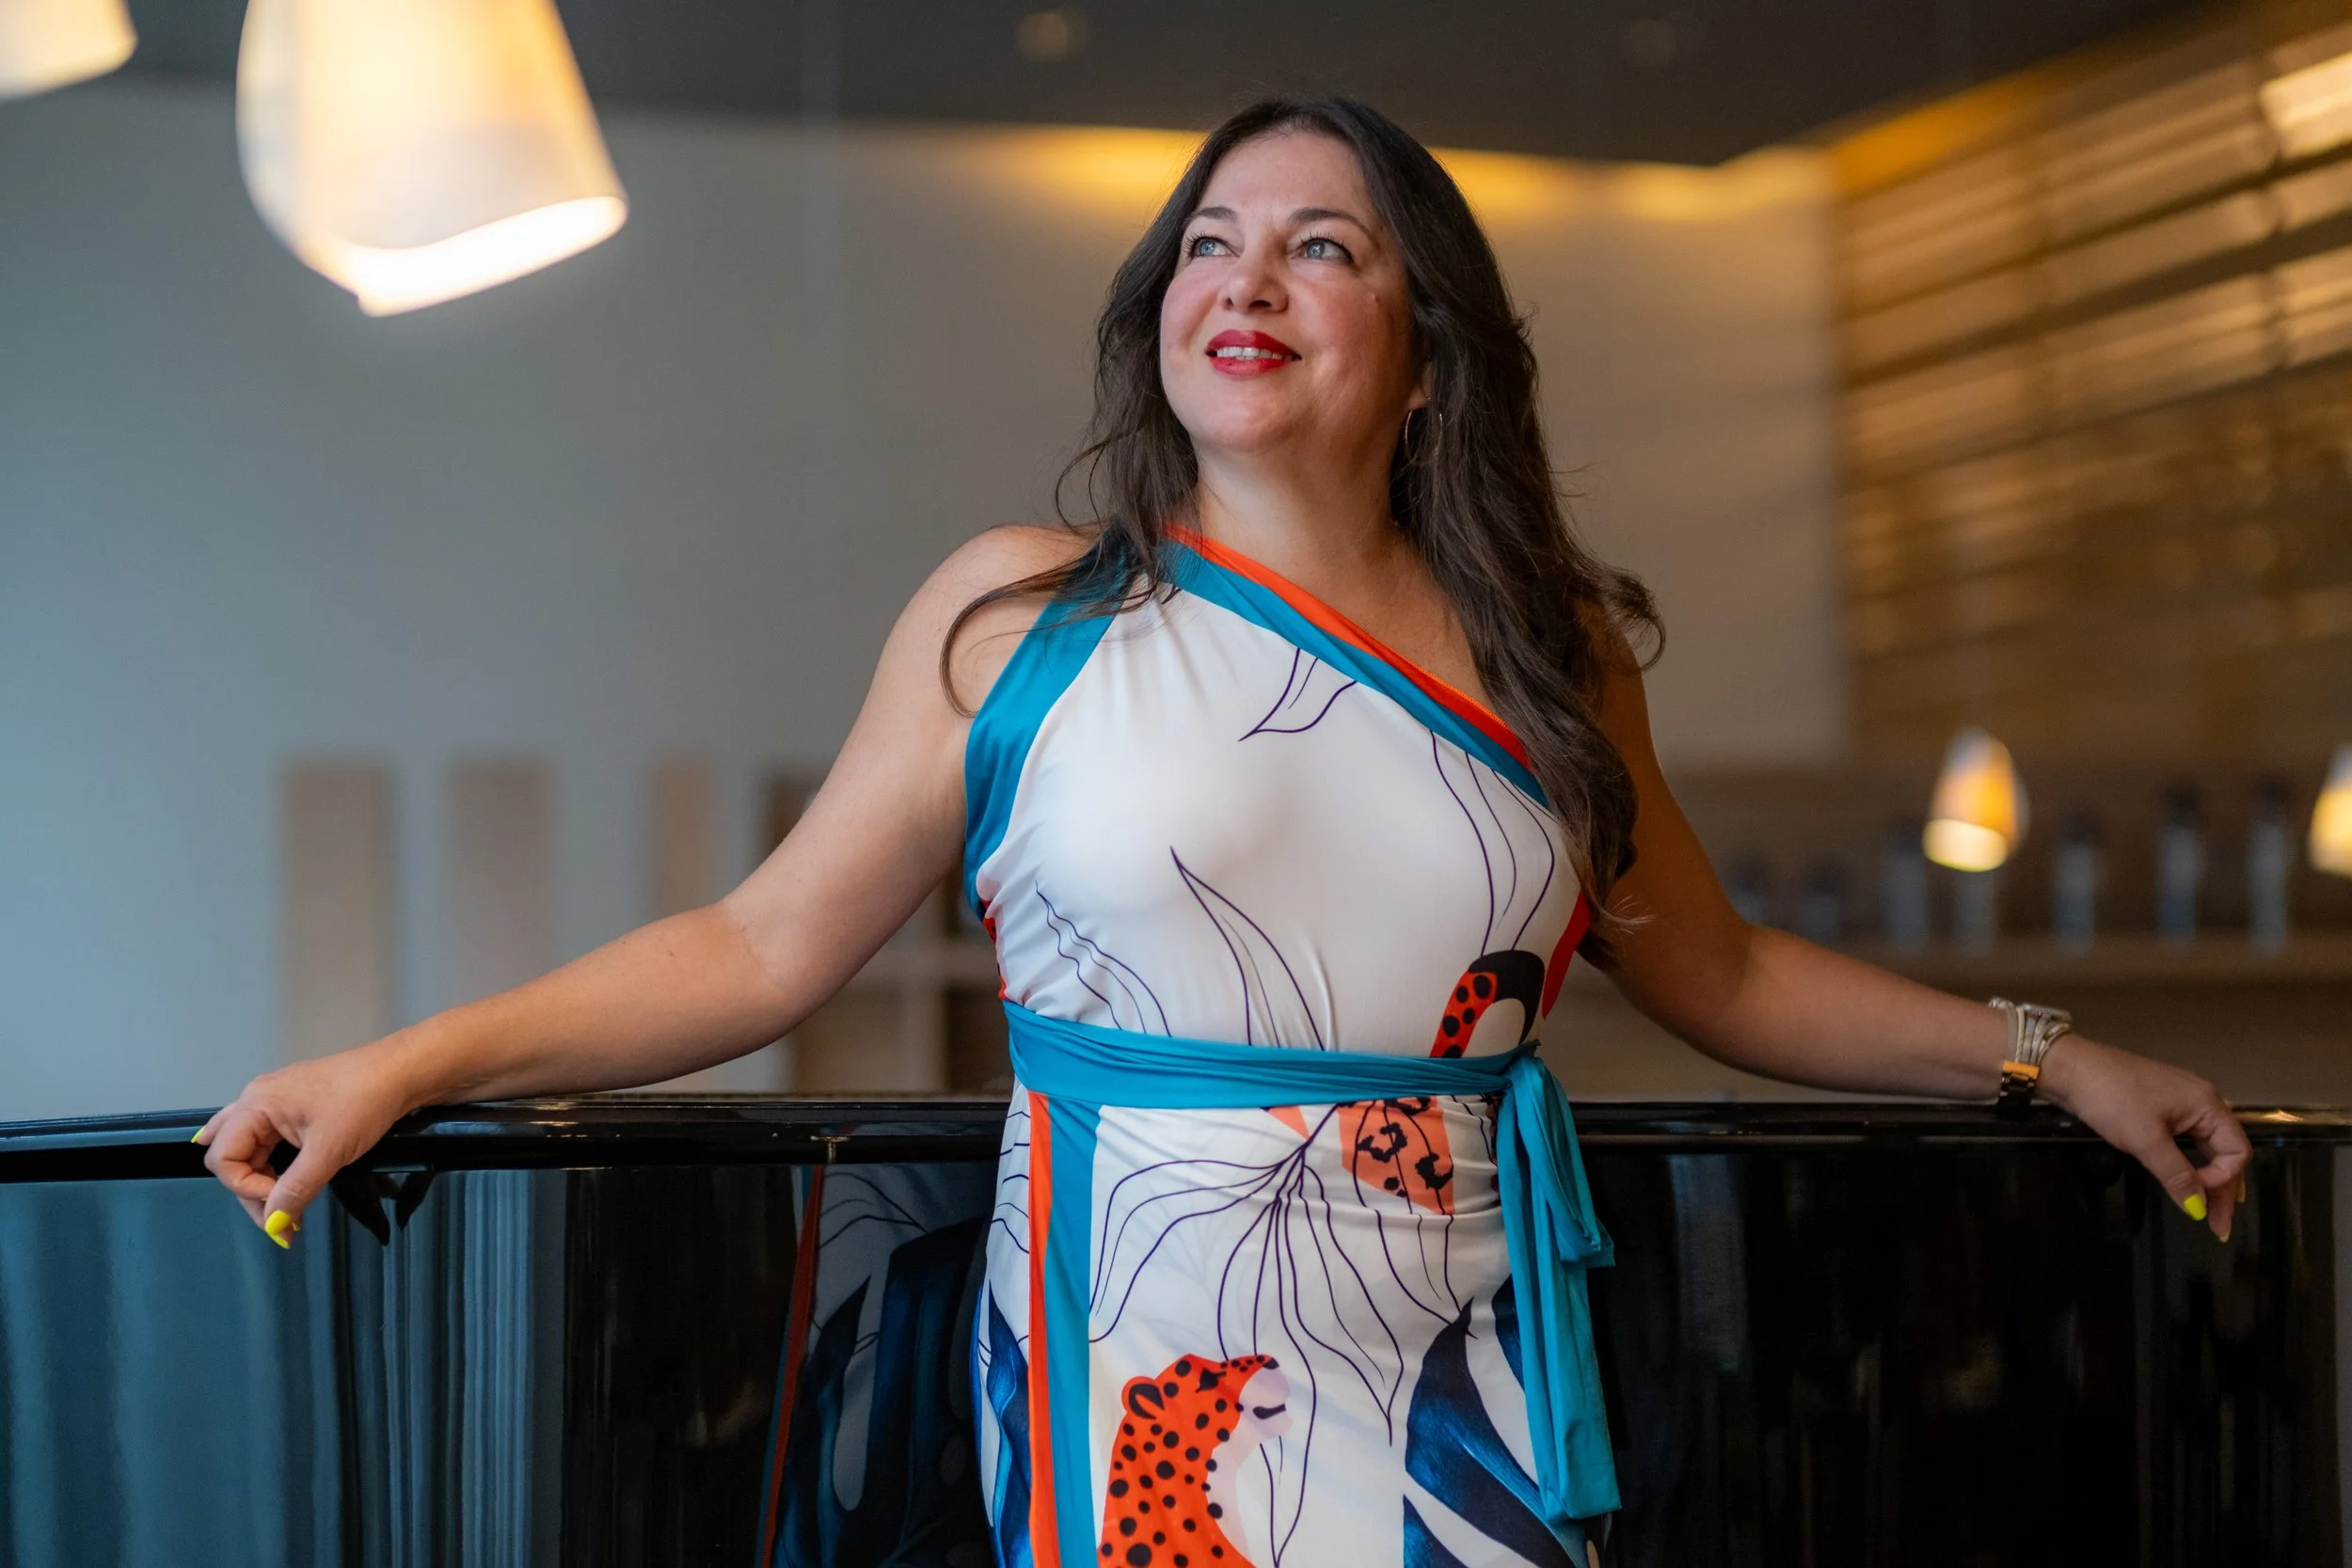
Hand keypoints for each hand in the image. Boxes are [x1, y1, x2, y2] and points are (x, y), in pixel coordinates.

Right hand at [194, 1042, 416, 1245]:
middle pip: (232, 1157)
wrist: (401, 1073)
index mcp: (256, 1104)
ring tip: (286, 1211)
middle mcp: (258, 1101)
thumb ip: (296, 1189)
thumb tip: (275, 1222)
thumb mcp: (329, 1151)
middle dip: (251, 1193)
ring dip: (263, 1184)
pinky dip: (276, 1170)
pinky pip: (270, 1145)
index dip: (246, 1188)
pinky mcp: (295, 1111)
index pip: (223, 1158)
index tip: (281, 1204)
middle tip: (281, 1223)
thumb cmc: (366, 1099)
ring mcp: (276, 1105)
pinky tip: (282, 1186)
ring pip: (250, 1153)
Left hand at [2040, 1034, 2249, 1240]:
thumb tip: (2198, 1208)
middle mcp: (2202, 1101)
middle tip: (2218, 1227)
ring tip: (2208, 1211)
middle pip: (2225, 1151)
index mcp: (2207, 1104)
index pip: (2236, 1151)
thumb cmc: (2110, 1099)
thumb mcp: (2144, 1140)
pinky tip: (2189, 1180)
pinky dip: (2191, 1163)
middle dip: (2222, 1189)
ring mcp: (2182, 1103)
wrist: (2071, 1067)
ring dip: (2208, 1179)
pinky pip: (2188, 1140)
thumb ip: (2176, 1174)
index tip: (2195, 1197)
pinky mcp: (2162, 1107)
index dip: (2222, 1179)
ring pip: (2207, 1147)